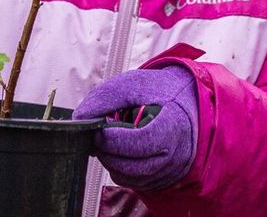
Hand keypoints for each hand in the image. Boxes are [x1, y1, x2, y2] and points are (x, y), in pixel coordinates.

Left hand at [74, 66, 198, 190]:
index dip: (111, 139)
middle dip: (106, 152)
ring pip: (129, 178)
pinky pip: (135, 182)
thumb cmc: (158, 91)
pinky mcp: (165, 177)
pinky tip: (119, 152)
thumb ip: (103, 98)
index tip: (99, 130)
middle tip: (97, 137)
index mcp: (171, 125)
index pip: (136, 142)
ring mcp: (171, 169)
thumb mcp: (131, 83)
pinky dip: (121, 170)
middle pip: (130, 166)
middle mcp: (176, 153)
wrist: (186, 100)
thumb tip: (80, 118)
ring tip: (108, 143)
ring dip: (111, 162)